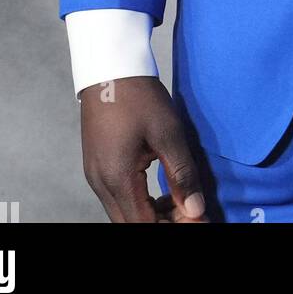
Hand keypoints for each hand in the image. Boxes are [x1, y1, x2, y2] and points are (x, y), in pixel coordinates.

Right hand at [79, 75, 207, 223]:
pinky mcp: (97, 168)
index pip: (144, 224)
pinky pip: (118, 198)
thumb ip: (182, 175)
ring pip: (123, 213)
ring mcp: (95, 177)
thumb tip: (196, 210)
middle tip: (191, 213)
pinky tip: (159, 193)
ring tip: (179, 203)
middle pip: (131, 223)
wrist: (109, 68)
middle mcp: (101, 184)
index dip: (173, 226)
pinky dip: (138, 203)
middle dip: (162, 223)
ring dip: (150, 215)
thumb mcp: (168, 133)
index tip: (197, 219)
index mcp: (117, 177)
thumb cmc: (139, 96)